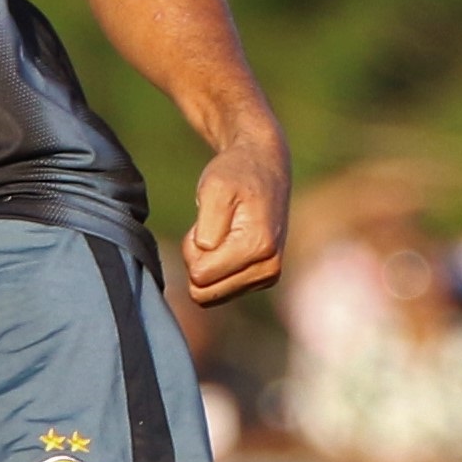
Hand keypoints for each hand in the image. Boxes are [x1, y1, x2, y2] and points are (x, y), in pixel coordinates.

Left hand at [182, 125, 288, 305]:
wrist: (264, 166)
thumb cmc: (236, 173)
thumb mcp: (214, 187)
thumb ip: (208, 226)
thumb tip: (203, 263)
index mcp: (259, 247)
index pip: (200, 276)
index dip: (191, 248)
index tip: (203, 222)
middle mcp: (269, 268)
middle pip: (204, 292)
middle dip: (197, 261)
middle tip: (209, 228)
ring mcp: (269, 276)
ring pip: (211, 294)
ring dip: (207, 264)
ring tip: (220, 233)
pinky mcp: (264, 279)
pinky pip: (222, 291)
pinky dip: (217, 268)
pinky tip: (228, 242)